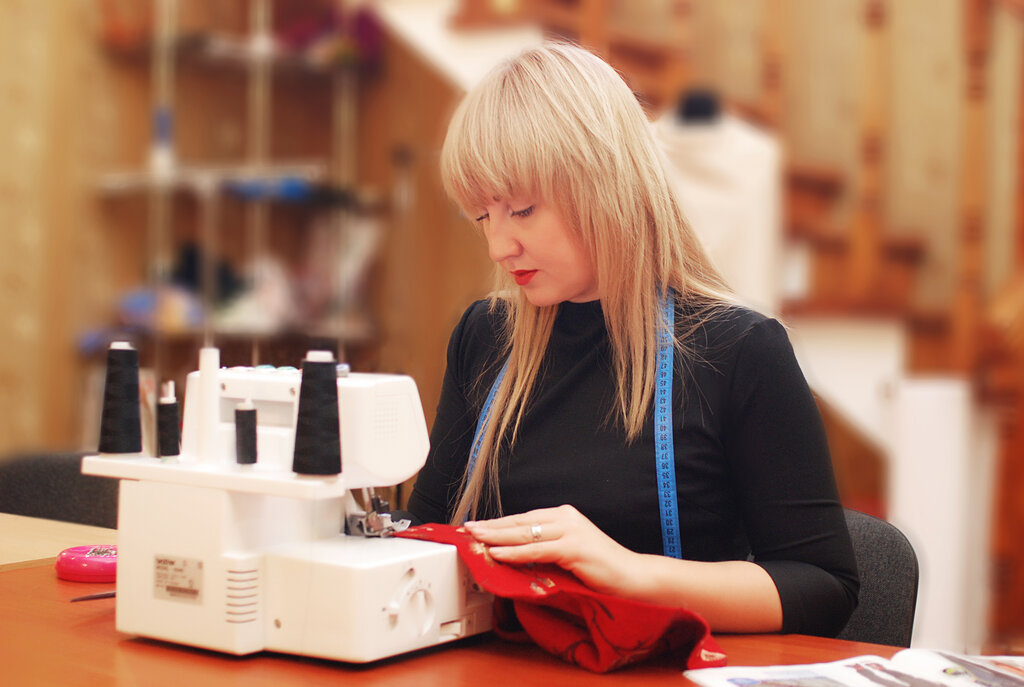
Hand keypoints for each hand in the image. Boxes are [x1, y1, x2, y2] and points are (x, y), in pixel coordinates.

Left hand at [463, 505, 641, 595]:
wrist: (634, 578)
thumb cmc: (601, 571)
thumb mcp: (566, 556)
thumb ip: (544, 552)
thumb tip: (512, 557)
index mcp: (563, 516)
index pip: (523, 518)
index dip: (498, 523)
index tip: (477, 527)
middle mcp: (566, 517)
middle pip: (520, 522)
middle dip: (491, 527)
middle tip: (468, 529)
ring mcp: (571, 530)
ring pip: (525, 533)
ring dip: (497, 537)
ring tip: (476, 539)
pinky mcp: (575, 547)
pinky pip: (537, 550)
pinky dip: (515, 552)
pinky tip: (499, 553)